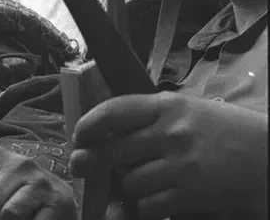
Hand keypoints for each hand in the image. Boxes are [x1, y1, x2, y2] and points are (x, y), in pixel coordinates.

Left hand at [70, 92, 268, 218]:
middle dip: (90, 162)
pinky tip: (159, 202)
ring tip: (140, 186)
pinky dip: (148, 208)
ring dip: (129, 189)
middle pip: (111, 151)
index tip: (79, 136)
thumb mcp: (193, 113)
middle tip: (80, 167)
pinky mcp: (191, 194)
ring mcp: (181, 164)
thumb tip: (111, 134)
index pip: (114, 110)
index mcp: (170, 105)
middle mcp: (172, 132)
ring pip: (129, 183)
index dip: (88, 125)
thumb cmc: (234, 135)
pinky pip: (149, 205)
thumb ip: (155, 119)